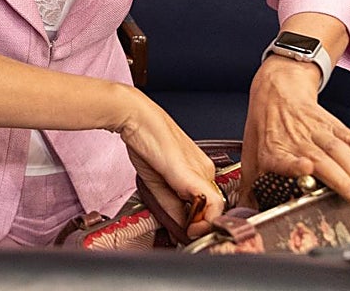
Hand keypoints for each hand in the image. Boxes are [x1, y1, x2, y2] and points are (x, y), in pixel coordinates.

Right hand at [116, 87, 224, 238]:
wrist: (137, 117)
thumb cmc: (143, 140)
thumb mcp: (155, 181)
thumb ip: (170, 205)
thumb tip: (180, 226)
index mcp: (196, 169)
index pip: (206, 203)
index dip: (198, 222)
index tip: (186, 231)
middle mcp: (205, 170)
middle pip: (210, 207)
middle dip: (197, 224)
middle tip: (183, 232)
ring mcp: (203, 171)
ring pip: (213, 207)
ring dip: (199, 224)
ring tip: (182, 227)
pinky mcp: (196, 174)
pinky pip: (212, 204)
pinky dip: (205, 220)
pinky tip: (191, 225)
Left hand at [242, 56, 349, 206]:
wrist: (275, 92)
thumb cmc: (264, 128)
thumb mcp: (250, 154)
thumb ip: (249, 186)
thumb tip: (244, 214)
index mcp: (273, 150)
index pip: (282, 158)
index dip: (294, 164)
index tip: (306, 166)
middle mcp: (297, 140)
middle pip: (321, 160)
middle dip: (342, 180)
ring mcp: (317, 132)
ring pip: (340, 151)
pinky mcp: (334, 126)